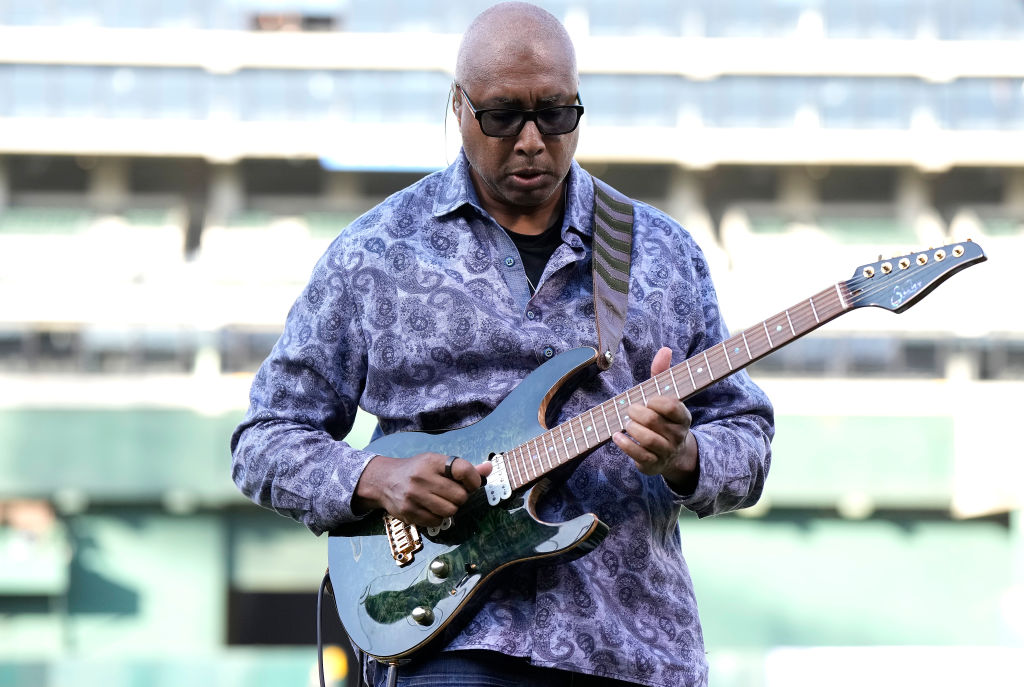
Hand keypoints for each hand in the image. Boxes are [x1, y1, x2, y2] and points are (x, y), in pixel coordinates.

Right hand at [353, 452, 492, 527]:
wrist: (384, 480)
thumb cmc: (417, 470)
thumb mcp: (438, 463)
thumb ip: (464, 469)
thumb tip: (489, 468)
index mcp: (433, 461)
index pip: (464, 470)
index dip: (474, 480)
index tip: (471, 484)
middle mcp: (422, 477)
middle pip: (460, 496)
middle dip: (461, 498)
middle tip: (452, 494)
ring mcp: (414, 496)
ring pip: (449, 511)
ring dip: (450, 509)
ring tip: (441, 502)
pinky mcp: (408, 512)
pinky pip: (436, 522)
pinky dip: (438, 518)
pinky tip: (430, 509)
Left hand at [611, 346, 699, 492]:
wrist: (672, 455)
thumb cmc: (663, 419)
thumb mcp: (665, 397)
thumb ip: (662, 374)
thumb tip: (664, 349)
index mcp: (683, 417)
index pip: (673, 407)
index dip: (656, 401)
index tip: (648, 399)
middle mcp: (678, 436)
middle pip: (654, 421)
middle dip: (637, 412)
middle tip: (630, 409)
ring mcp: (666, 452)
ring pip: (648, 439)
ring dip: (631, 427)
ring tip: (626, 422)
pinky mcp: (653, 464)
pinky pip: (638, 455)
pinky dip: (625, 444)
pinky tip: (616, 436)